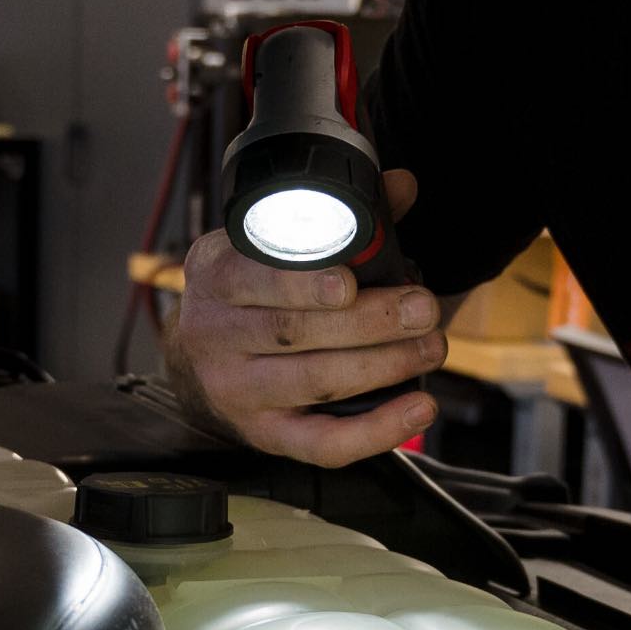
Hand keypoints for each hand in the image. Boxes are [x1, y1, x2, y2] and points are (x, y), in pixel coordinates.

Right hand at [161, 170, 440, 466]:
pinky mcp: (267, 434)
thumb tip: (402, 186)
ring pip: (315, 383)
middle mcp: (216, 337)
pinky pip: (323, 443)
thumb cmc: (249, 291)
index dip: (303, 284)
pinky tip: (419, 408)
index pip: (255, 280)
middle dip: (370, 322)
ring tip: (432, 346)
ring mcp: (238, 392)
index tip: (351, 282)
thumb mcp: (269, 244)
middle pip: (295, 333)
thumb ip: (338, 218)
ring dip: (384, 365)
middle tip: (423, 309)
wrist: (199, 358)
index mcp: (216, 276)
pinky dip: (377, 431)